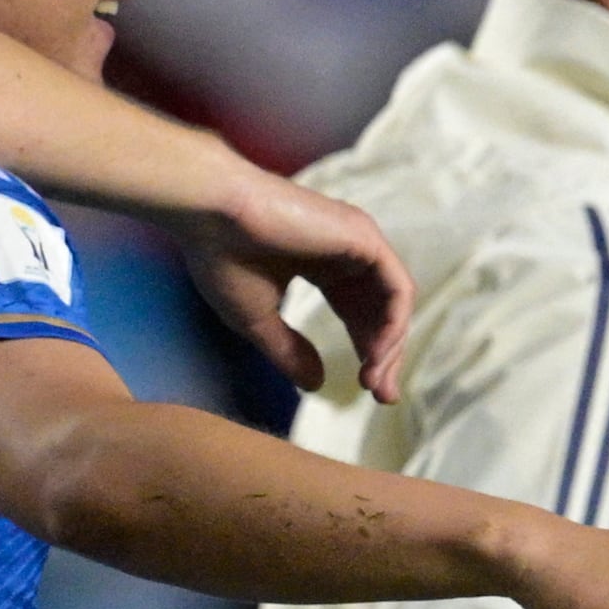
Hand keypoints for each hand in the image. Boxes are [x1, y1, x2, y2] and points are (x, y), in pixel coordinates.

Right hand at [170, 168, 415, 401]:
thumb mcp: (258, 320)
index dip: (365, 350)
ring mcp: (358, 241)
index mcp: (322, 263)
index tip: (365, 387)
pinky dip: (393, 325)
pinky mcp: (364, 238)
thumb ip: (289, 351)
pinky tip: (378, 354)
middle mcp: (346, 250)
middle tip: (382, 395)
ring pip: (395, 301)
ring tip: (375, 383)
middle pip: (381, 309)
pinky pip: (397, 289)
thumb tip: (316, 386)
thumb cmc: (222, 256)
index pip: (357, 311)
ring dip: (390, 346)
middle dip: (384, 355)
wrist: (211, 213)